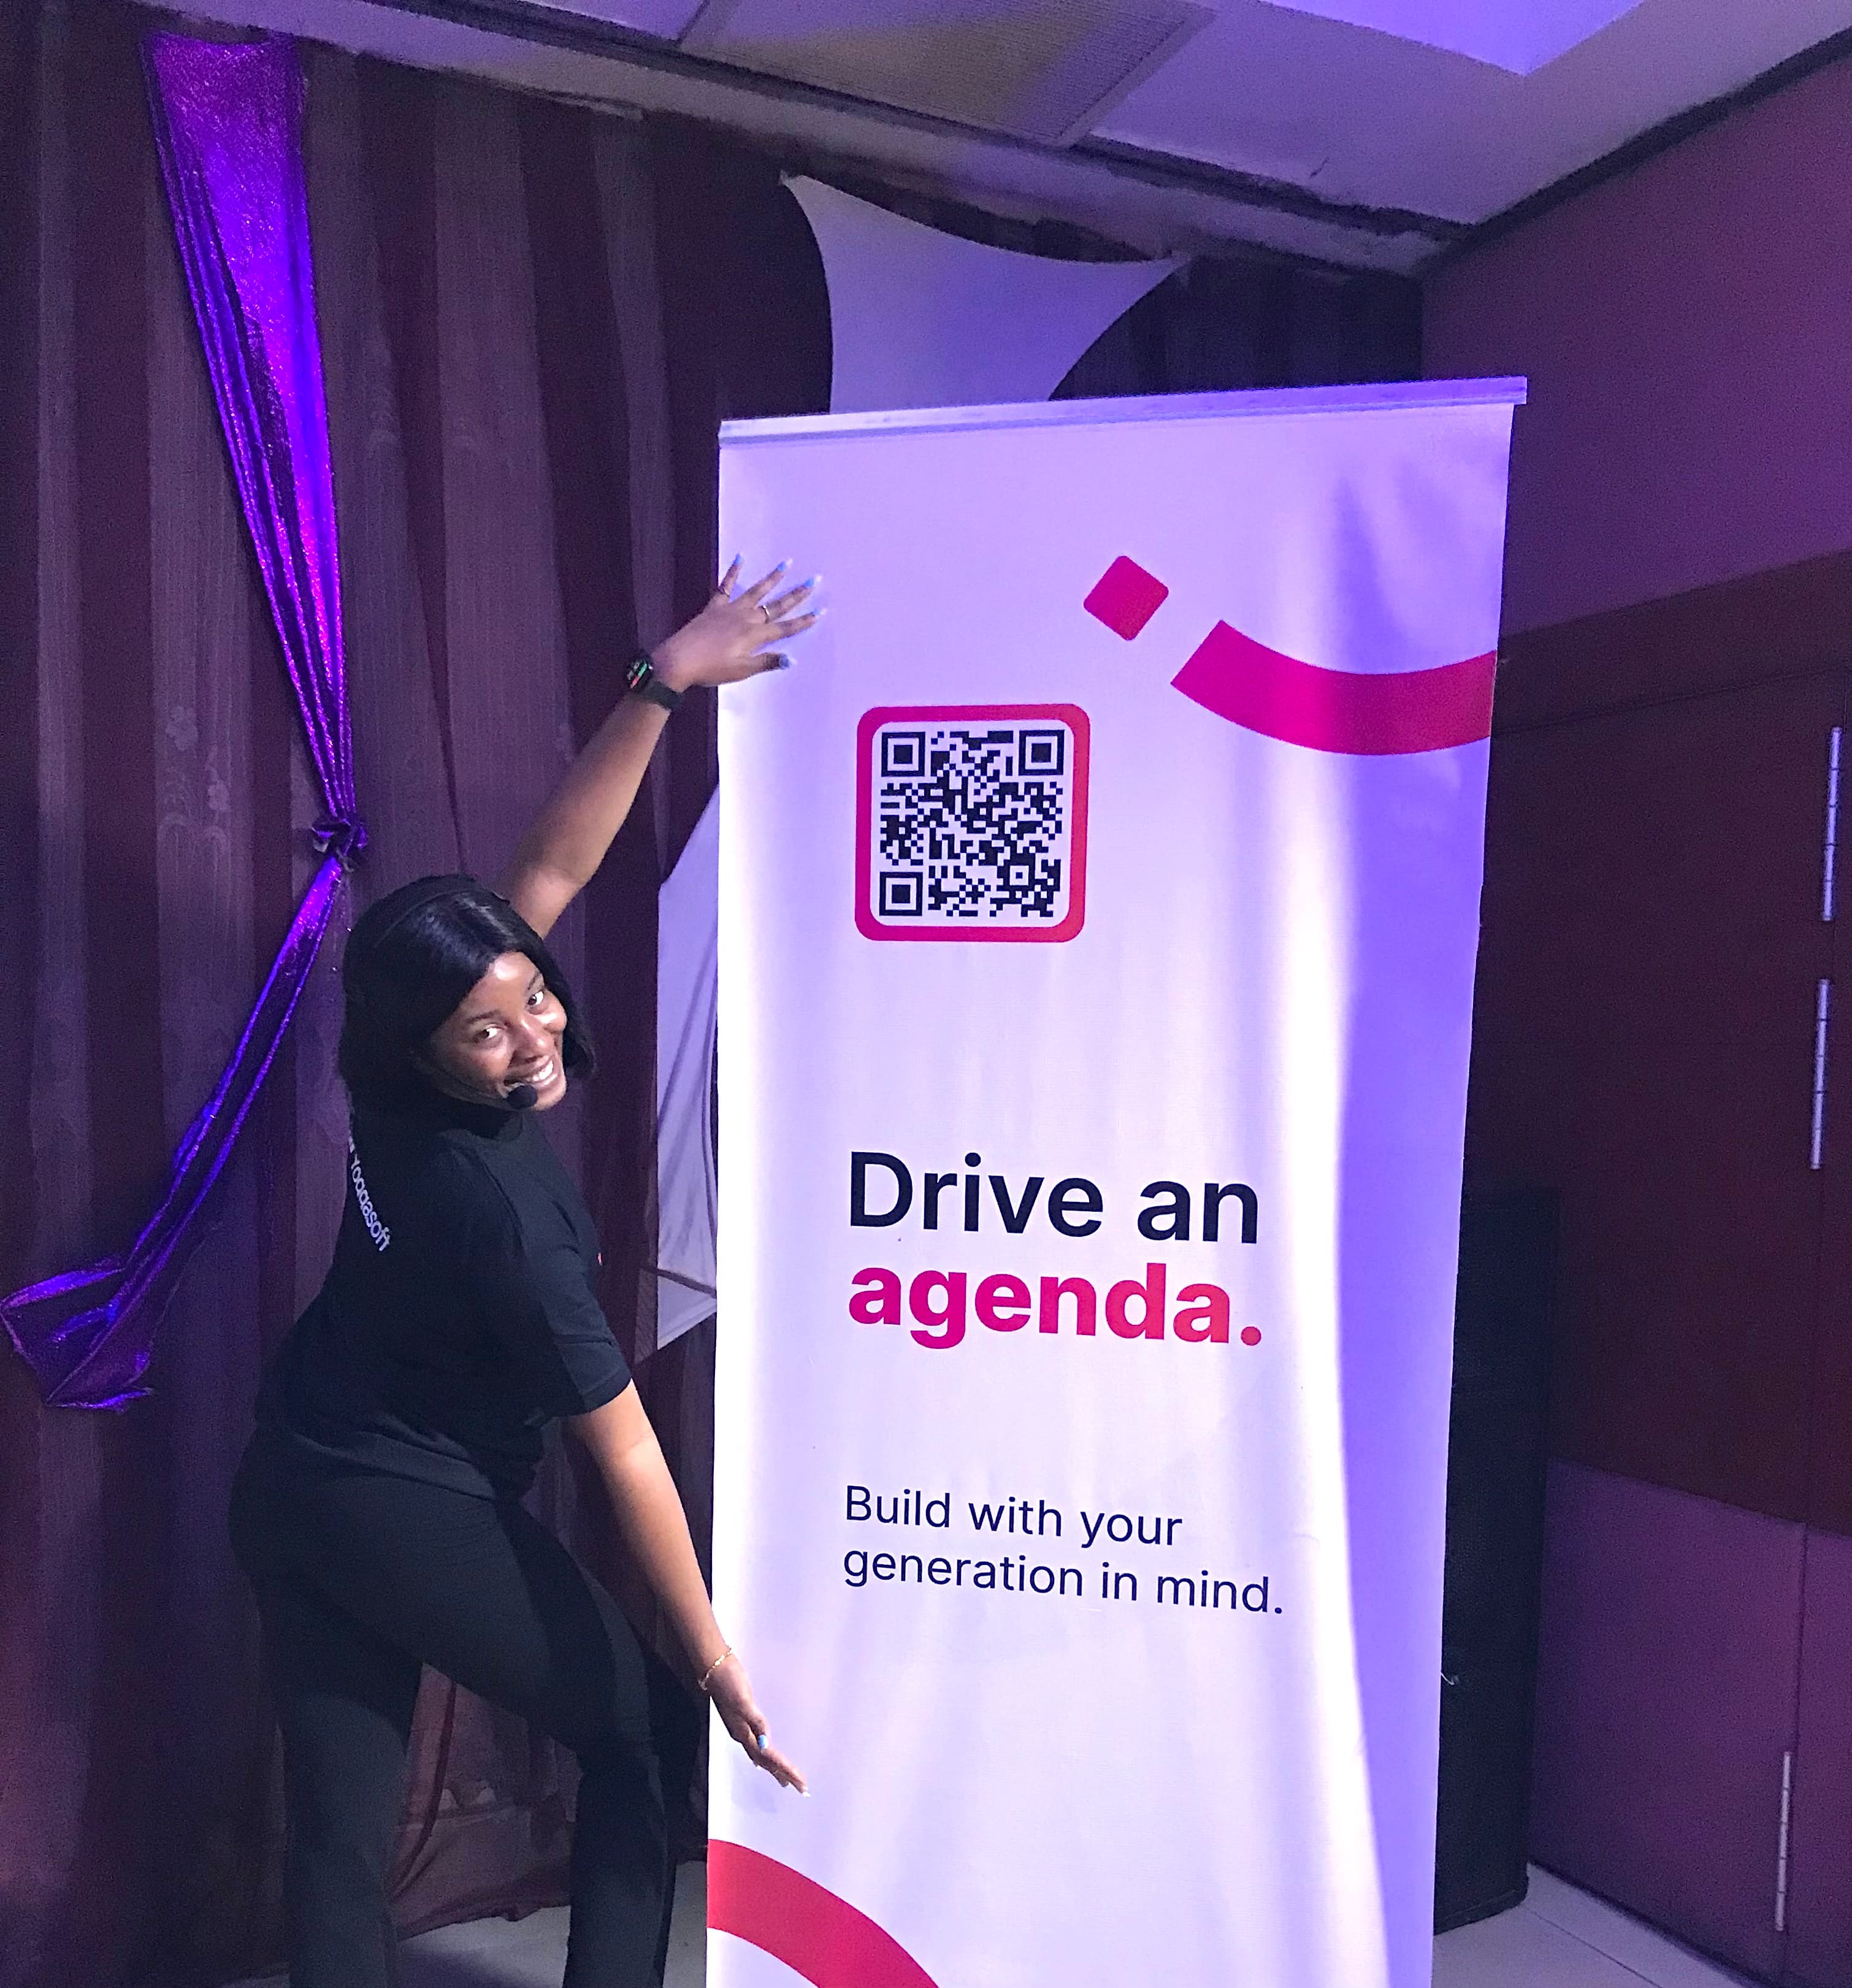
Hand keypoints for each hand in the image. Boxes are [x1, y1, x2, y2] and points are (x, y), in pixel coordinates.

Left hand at [654, 558, 820, 692]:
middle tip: (813, 580)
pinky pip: (726, 585)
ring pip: (757, 590)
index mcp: (755, 636)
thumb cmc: (712, 669)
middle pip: (777, 605)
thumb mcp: (742, 671)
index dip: (804, 621)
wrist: (680, 659)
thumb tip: (790, 659)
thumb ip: (766, 662)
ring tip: (787, 563)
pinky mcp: (715, 606)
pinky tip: (740, 557)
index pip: (786, 628)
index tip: (820, 610)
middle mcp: (747, 618)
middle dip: (797, 594)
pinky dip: (733, 571)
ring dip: (773, 577)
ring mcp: (731, 609)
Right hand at [704, 1653, 807, 1793]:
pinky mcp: (741, 1718)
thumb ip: (756, 1722)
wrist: (714, 1667)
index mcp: (743, 1733)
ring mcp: (740, 1727)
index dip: (785, 1770)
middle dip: (783, 1774)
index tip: (800, 1783)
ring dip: (774, 1768)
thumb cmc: (729, 1681)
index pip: (769, 1757)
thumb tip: (767, 1744)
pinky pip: (755, 1744)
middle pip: (765, 1761)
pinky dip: (763, 1754)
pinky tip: (765, 1752)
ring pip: (760, 1755)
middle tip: (800, 1788)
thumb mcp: (743, 1701)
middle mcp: (742, 1735)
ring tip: (786, 1780)